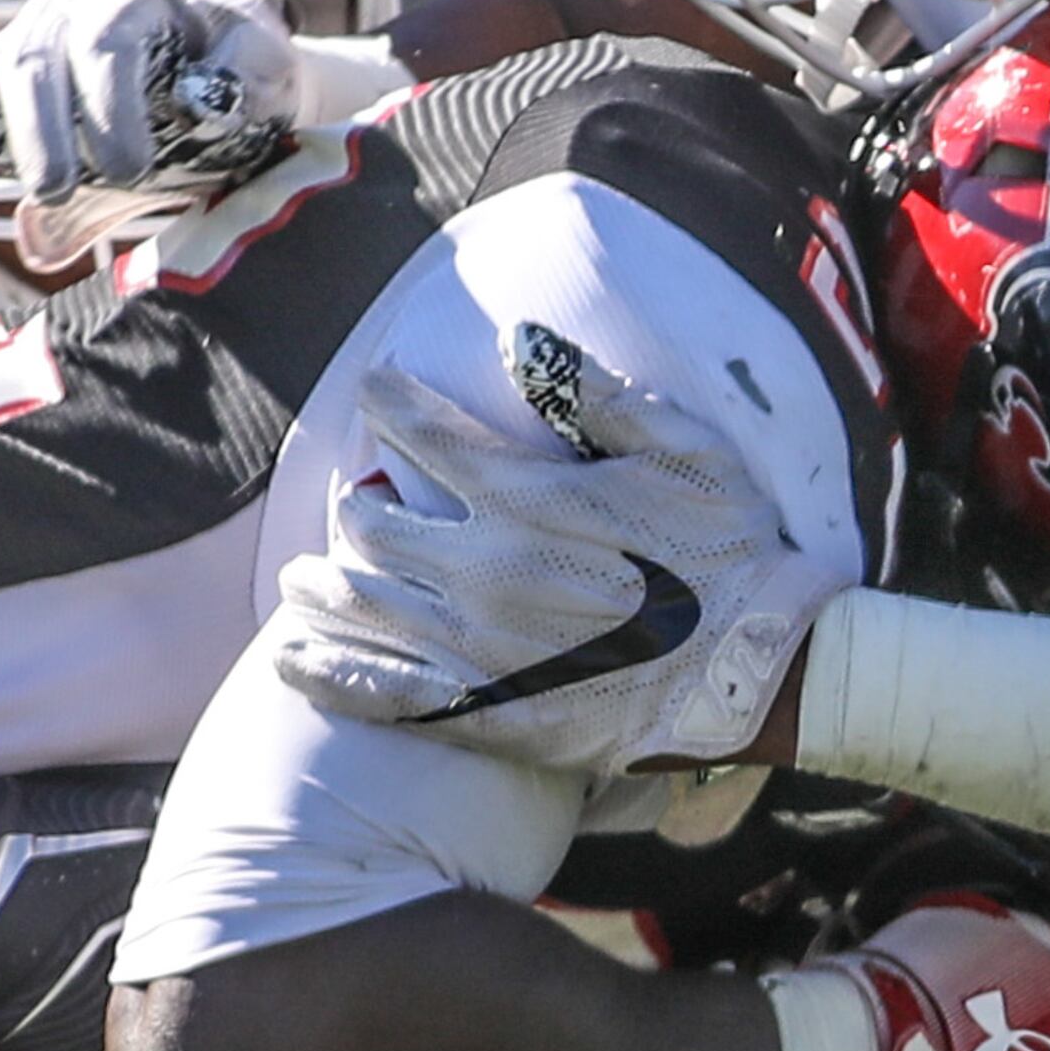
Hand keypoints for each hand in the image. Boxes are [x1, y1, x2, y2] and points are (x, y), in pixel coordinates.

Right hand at [0, 0, 309, 266]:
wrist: (225, 76)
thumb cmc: (238, 69)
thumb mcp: (261, 63)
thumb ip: (238, 76)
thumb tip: (201, 102)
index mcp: (126, 4)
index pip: (104, 43)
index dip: (109, 106)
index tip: (130, 170)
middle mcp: (59, 19)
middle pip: (28, 61)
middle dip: (37, 129)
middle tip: (57, 190)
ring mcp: (16, 54)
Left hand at [273, 328, 830, 769]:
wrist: (758, 672)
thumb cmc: (731, 551)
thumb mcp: (682, 447)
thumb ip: (593, 393)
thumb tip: (517, 338)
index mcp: (525, 494)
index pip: (421, 431)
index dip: (388, 402)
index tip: (374, 390)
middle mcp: (482, 567)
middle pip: (371, 523)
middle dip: (353, 505)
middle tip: (350, 503)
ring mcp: (475, 646)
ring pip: (359, 606)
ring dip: (319, 587)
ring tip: (301, 580)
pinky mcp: (482, 712)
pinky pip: (380, 694)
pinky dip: (326, 674)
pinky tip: (291, 661)